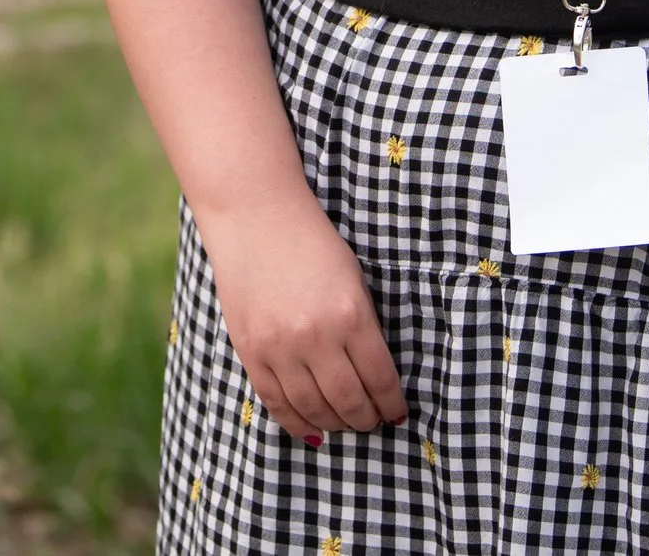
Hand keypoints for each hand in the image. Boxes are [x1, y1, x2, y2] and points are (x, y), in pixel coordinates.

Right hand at [197, 190, 406, 443]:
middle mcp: (316, 338)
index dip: (392, 404)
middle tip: (373, 422)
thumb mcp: (354, 280)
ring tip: (345, 425)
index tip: (397, 414)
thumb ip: (364, 326)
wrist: (255, 219)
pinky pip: (276, 403)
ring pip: (313, 408)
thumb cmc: (312, 243)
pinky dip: (296, 422)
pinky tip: (311, 429)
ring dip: (334, 424)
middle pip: (348, 401)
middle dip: (366, 419)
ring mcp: (280, 348)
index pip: (379, 379)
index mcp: (351, 315)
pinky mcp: (251, 352)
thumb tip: (373, 376)